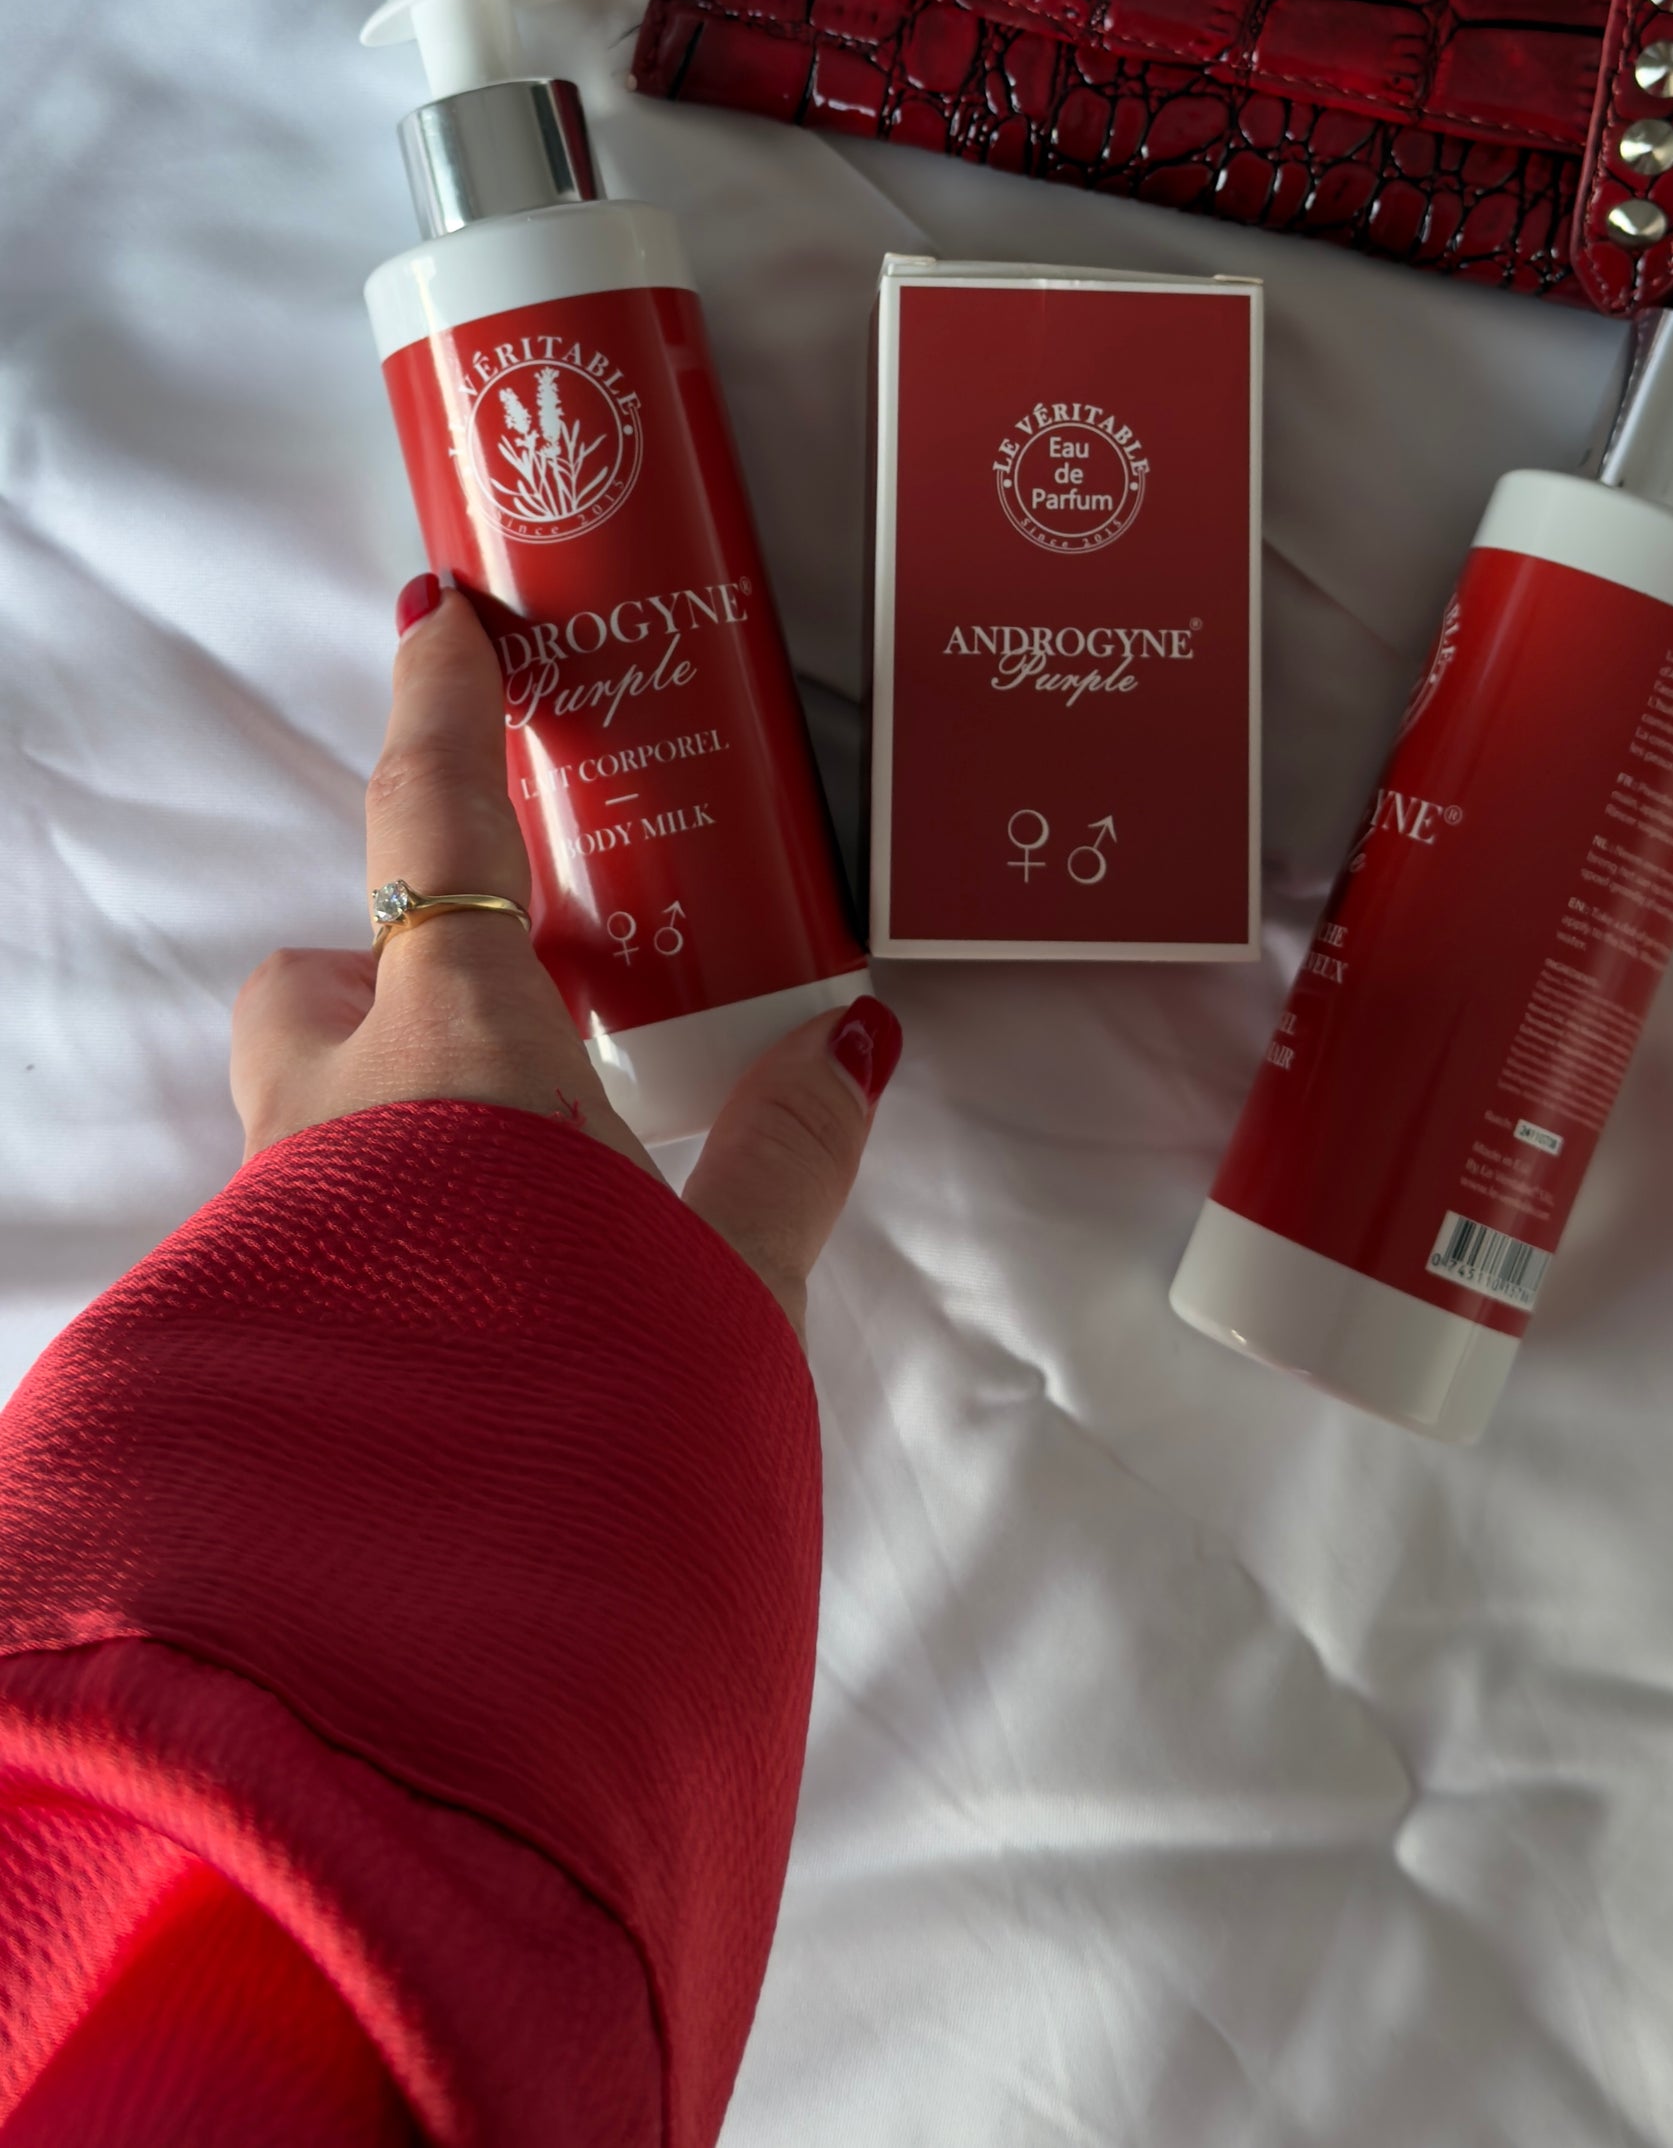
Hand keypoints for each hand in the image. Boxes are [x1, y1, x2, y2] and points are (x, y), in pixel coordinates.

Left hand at [230, 579, 899, 1339]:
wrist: (416, 1617)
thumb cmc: (583, 1396)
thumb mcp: (728, 1283)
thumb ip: (788, 1157)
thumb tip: (861, 1042)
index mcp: (456, 1046)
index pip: (436, 826)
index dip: (439, 707)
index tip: (434, 609)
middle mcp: (334, 1113)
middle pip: (318, 981)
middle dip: (382, 973)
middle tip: (493, 1021)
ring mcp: (276, 1224)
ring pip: (296, 1109)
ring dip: (368, 1106)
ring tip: (488, 1184)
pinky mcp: (257, 1331)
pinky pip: (303, 1227)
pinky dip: (367, 1229)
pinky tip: (454, 1307)